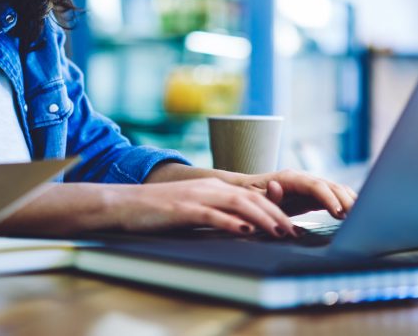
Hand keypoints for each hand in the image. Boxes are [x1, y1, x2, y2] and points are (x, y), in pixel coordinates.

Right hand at [110, 178, 299, 237]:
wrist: (125, 204)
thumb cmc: (159, 211)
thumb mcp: (194, 209)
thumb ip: (217, 214)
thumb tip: (243, 228)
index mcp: (213, 186)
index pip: (251, 196)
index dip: (275, 210)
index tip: (290, 225)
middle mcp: (209, 187)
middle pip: (251, 197)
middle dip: (275, 214)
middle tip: (292, 231)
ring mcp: (196, 196)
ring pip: (237, 203)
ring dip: (261, 218)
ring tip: (277, 231)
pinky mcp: (182, 208)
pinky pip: (211, 214)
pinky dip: (230, 222)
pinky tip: (244, 230)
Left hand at [234, 169, 356, 217]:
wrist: (247, 191)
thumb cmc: (250, 197)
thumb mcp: (256, 199)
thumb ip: (268, 197)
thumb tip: (276, 186)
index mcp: (290, 178)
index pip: (315, 186)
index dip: (330, 198)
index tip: (340, 213)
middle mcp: (302, 178)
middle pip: (329, 186)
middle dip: (345, 200)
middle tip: (358, 217)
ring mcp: (309, 184)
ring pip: (334, 188)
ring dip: (349, 200)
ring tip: (362, 216)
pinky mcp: (312, 193)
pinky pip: (333, 194)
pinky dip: (345, 201)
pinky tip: (356, 212)